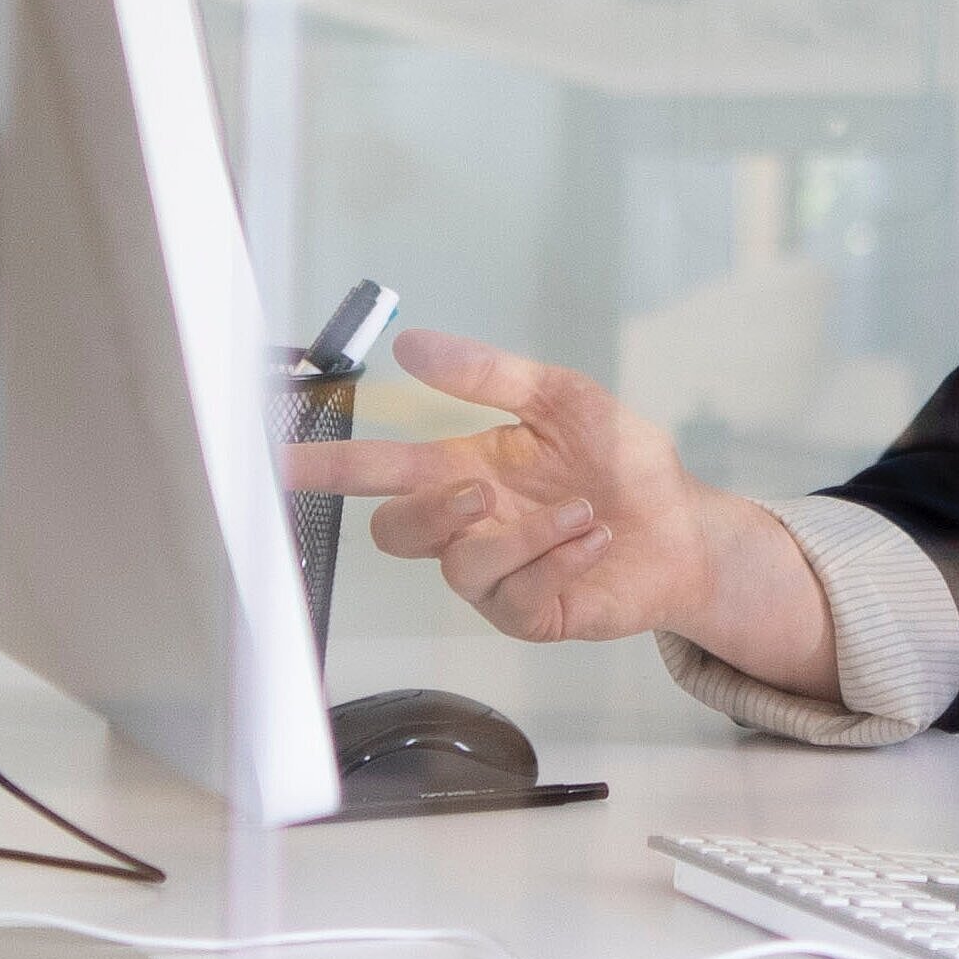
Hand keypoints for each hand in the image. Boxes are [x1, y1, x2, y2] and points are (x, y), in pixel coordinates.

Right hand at [278, 329, 831, 676]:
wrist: (684, 525)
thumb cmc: (623, 464)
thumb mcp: (562, 398)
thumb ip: (488, 374)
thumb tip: (410, 344)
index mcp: (462, 469)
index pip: (376, 470)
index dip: (324, 468)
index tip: (273, 460)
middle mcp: (469, 527)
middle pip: (395, 533)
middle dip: (426, 512)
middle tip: (479, 488)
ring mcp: (496, 577)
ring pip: (461, 565)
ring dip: (523, 532)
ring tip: (579, 509)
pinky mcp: (531, 614)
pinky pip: (516, 594)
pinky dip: (558, 557)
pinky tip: (593, 536)